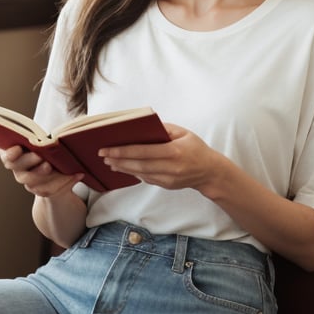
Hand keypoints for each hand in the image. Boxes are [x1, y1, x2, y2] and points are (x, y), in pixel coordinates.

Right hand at [0, 133, 83, 197]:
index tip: (17, 148)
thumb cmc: (30, 152)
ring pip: (39, 184)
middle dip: (31, 164)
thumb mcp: (16, 141)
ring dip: (47, 176)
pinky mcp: (49, 192)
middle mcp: (21, 175)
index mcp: (13, 161)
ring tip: (55, 166)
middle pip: (24, 172)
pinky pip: (57, 190)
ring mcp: (34, 185)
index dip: (11, 154)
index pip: (8, 159)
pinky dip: (68, 182)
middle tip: (41, 157)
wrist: (45, 175)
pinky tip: (78, 173)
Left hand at [98, 124, 220, 192]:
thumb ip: (164, 129)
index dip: (124, 151)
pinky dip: (134, 173)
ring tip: (110, 162)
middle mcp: (171, 167)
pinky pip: (147, 178)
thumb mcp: (183, 133)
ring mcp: (168, 179)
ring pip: (140, 174)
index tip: (108, 149)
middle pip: (139, 164)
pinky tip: (125, 168)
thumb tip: (143, 128)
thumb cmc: (196, 149)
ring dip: (123, 168)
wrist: (210, 172)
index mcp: (174, 151)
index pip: (143, 151)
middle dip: (119, 160)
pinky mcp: (167, 185)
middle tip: (103, 156)